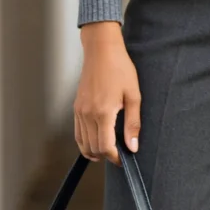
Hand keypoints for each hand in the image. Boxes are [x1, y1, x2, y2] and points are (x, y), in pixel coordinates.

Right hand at [74, 21, 140, 165]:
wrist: (101, 50)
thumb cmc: (119, 68)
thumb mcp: (133, 96)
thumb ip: (132, 124)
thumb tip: (132, 146)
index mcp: (103, 112)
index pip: (105, 147)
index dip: (115, 158)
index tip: (124, 159)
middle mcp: (88, 114)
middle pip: (92, 148)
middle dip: (106, 156)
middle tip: (119, 154)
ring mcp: (79, 111)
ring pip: (82, 143)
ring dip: (94, 151)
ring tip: (108, 150)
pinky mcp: (76, 107)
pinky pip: (77, 133)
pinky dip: (85, 142)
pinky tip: (96, 140)